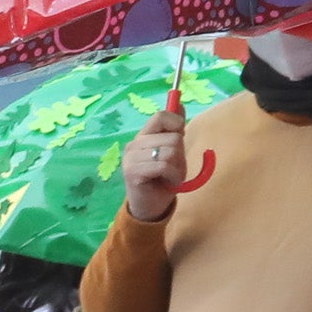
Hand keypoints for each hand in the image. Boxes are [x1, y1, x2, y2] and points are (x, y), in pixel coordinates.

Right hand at [117, 76, 215, 220]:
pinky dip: (172, 176)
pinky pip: (164, 165)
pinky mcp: (133, 172)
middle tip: (172, 168)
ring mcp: (131, 158)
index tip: (178, 139)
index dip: (176, 125)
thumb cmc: (162, 179)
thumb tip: (179, 103)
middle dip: (180, 155)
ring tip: (169, 177)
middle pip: (172, 137)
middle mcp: (134, 144)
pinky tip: (167, 183)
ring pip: (170, 152)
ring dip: (177, 168)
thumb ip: (175, 129)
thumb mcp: (173, 151)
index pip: (161, 116)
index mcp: (143, 136)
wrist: (150, 207)